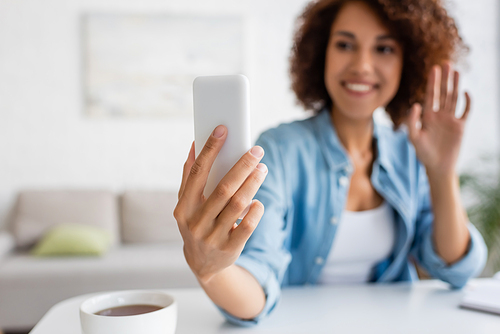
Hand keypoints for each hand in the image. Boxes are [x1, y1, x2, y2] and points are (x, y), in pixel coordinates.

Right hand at [174, 125, 267, 282]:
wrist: (203, 265)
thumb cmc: (196, 225)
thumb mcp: (187, 205)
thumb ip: (189, 177)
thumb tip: (195, 145)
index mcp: (184, 207)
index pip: (197, 172)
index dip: (210, 149)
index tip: (223, 130)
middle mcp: (196, 222)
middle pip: (223, 188)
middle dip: (242, 166)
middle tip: (256, 150)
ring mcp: (213, 237)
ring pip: (238, 204)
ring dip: (252, 183)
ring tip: (262, 169)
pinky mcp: (230, 248)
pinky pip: (248, 226)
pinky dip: (256, 209)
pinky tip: (258, 200)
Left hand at [406, 62, 470, 176]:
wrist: (437, 166)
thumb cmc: (423, 153)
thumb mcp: (414, 138)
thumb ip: (412, 121)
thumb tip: (416, 104)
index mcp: (427, 116)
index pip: (430, 95)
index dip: (432, 82)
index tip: (434, 69)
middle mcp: (439, 115)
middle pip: (443, 93)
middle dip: (444, 79)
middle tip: (446, 63)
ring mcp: (450, 119)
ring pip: (454, 98)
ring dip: (455, 85)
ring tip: (456, 71)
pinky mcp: (460, 126)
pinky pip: (465, 111)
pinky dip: (467, 102)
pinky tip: (466, 92)